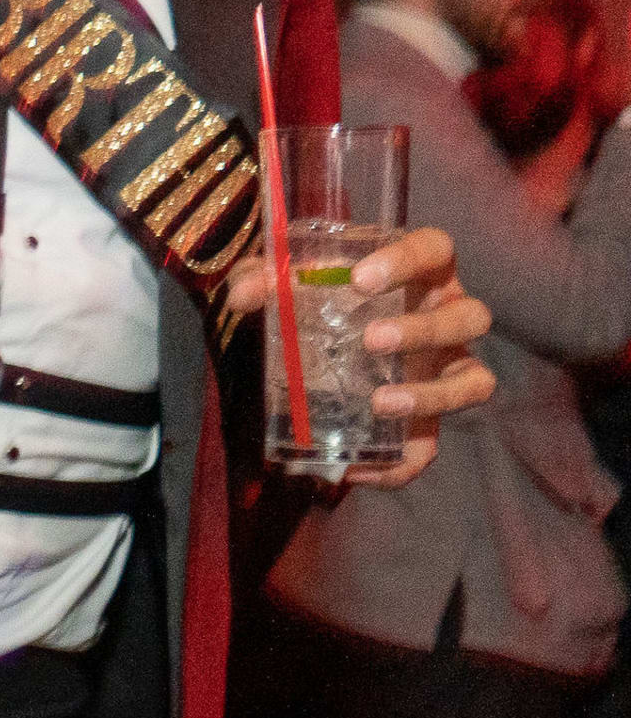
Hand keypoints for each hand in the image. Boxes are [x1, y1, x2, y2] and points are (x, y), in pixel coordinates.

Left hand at [221, 223, 494, 489]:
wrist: (322, 343)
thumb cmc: (318, 298)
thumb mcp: (286, 282)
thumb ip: (262, 279)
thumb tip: (243, 296)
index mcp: (420, 271)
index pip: (435, 248)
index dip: (407, 259)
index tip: (360, 278)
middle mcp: (446, 315)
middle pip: (469, 316)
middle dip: (424, 331)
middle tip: (371, 341)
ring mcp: (448, 368)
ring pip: (474, 381)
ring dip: (432, 395)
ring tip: (379, 402)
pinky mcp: (426, 420)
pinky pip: (433, 447)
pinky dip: (401, 465)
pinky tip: (356, 469)